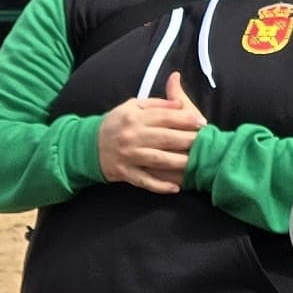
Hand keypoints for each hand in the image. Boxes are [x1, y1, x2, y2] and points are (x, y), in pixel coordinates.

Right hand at [96, 71, 204, 193]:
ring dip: (178, 163)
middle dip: (187, 140)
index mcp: (134, 117)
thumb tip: (178, 103)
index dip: (185, 118)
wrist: (88, 145)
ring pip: (158, 160)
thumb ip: (156, 104)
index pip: (164, 116)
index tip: (201, 121)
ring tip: (195, 163)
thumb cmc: (116, 124)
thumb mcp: (132, 107)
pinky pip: (145, 181)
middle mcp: (132, 136)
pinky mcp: (125, 173)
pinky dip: (160, 186)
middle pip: (165, 138)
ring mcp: (128, 156)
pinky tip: (176, 188)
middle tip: (204, 141)